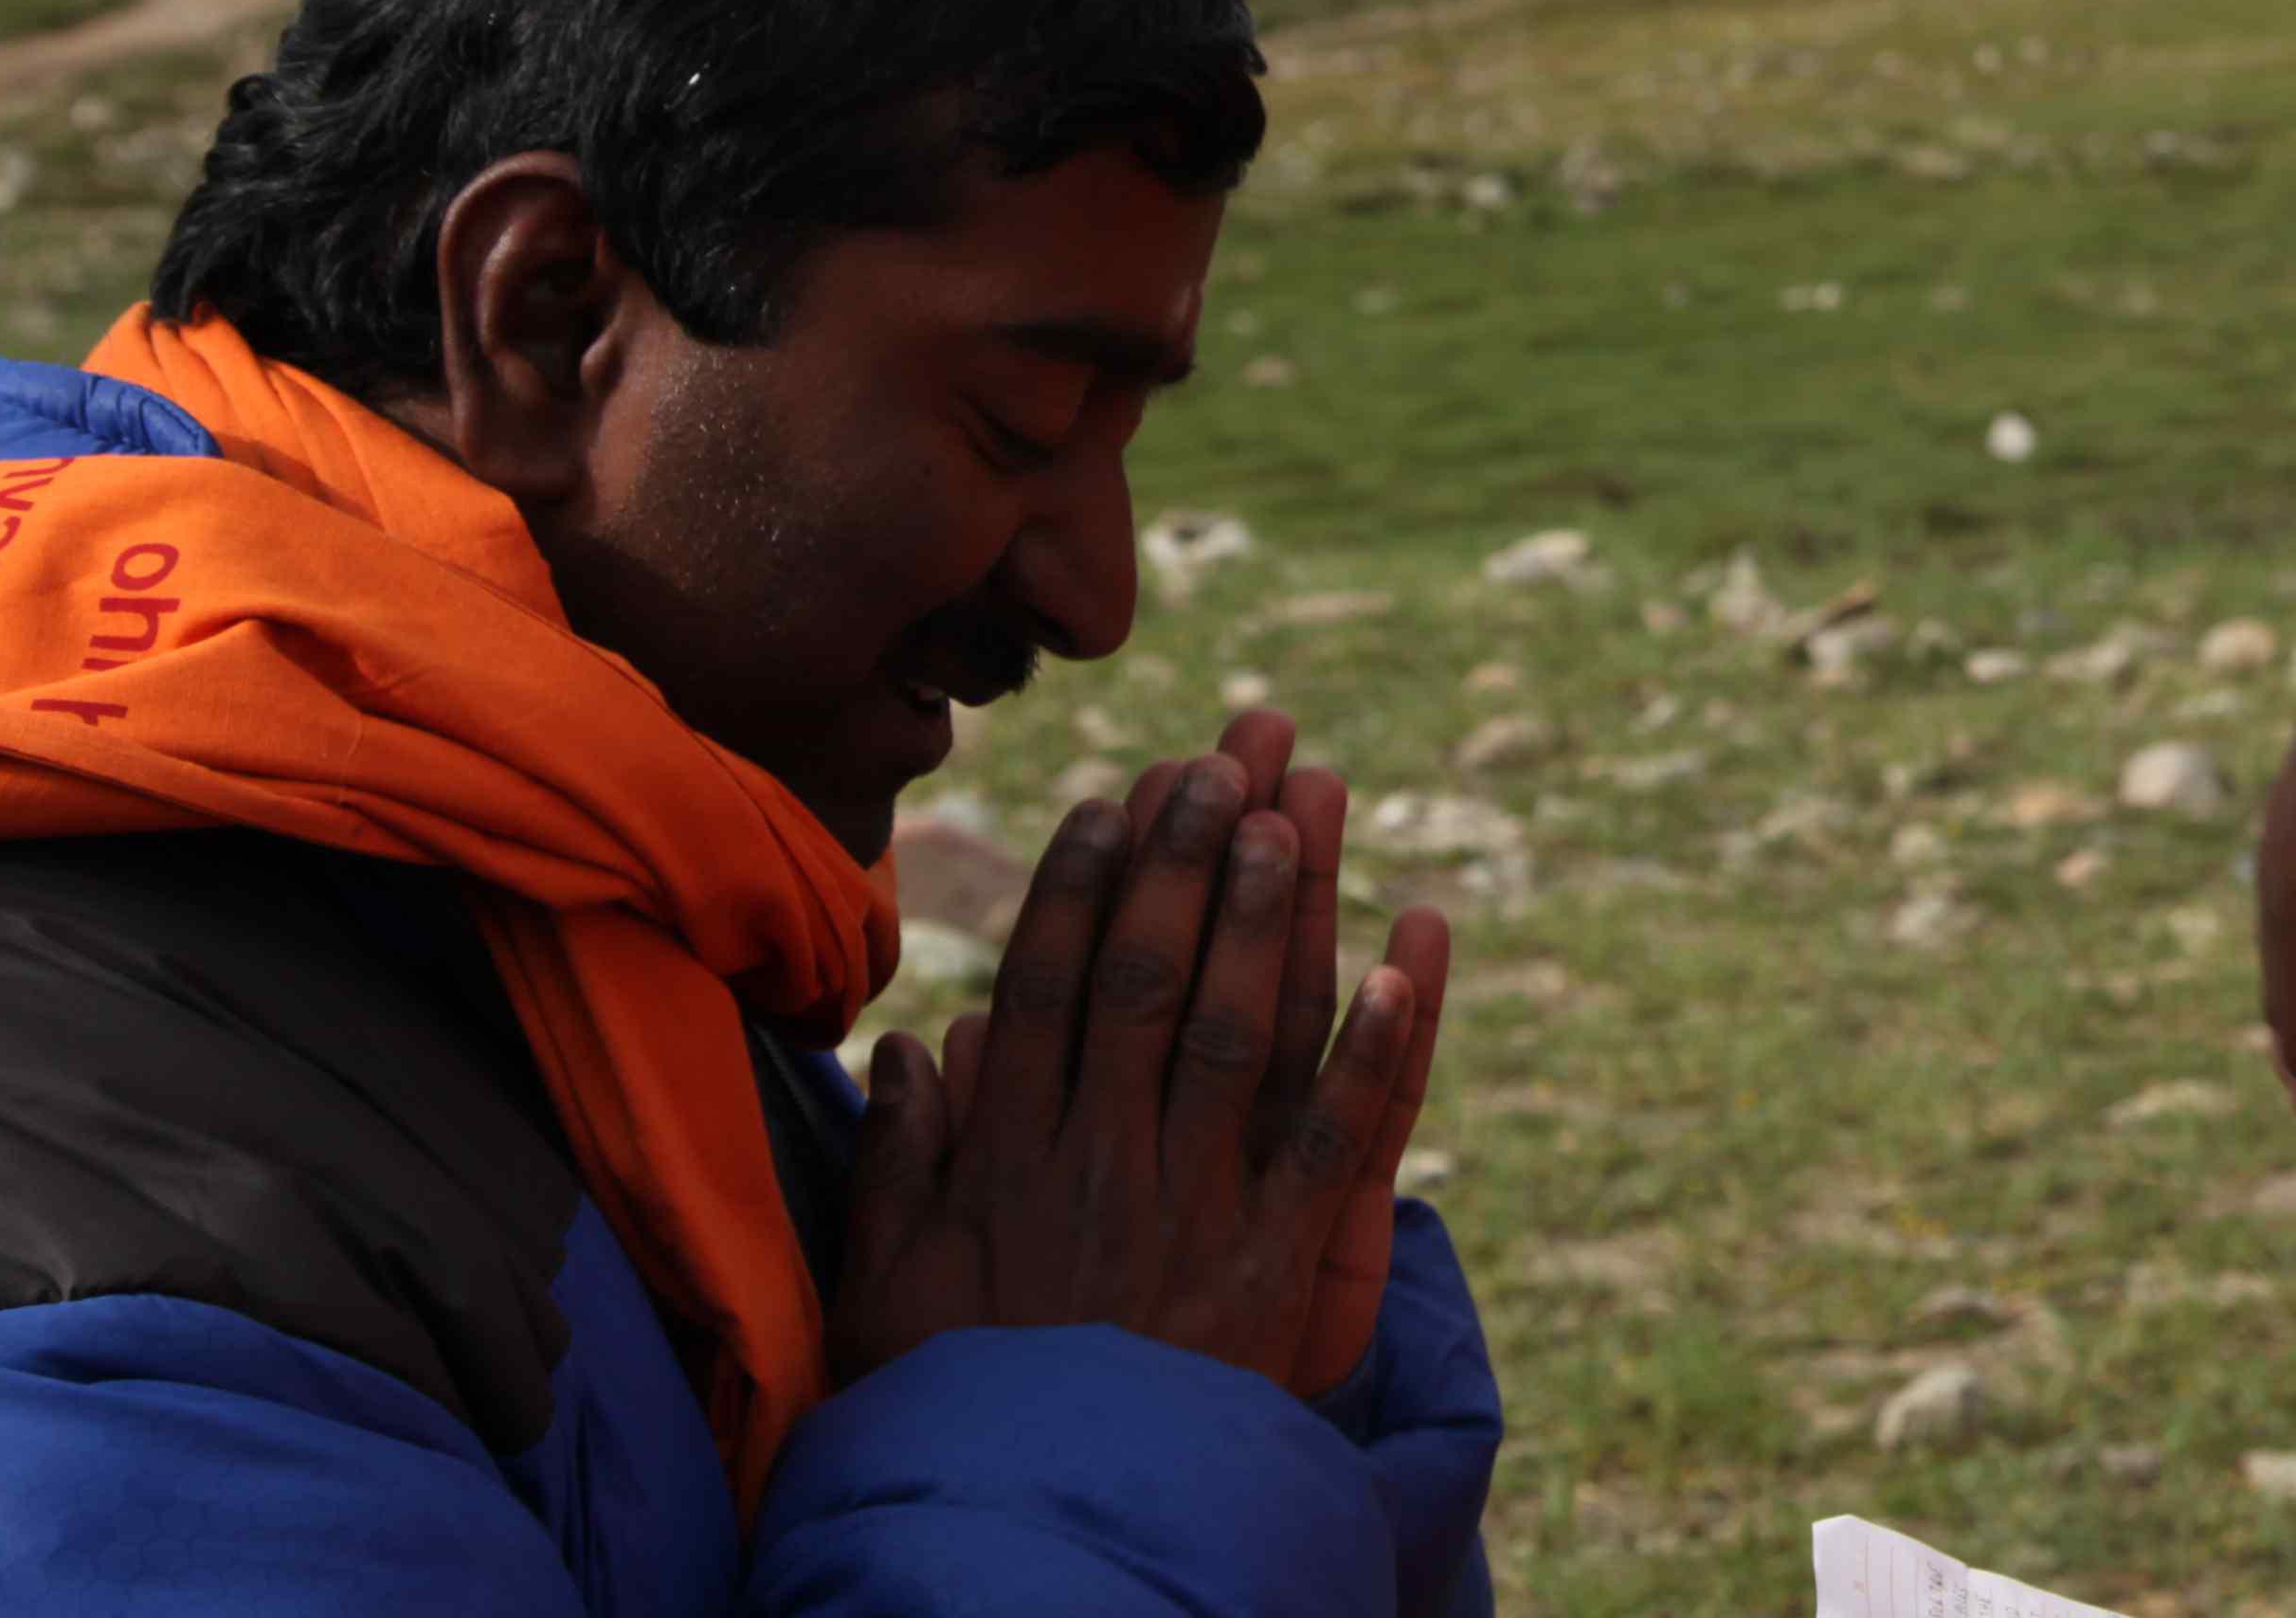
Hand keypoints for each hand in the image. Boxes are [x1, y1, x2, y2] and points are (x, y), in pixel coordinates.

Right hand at [831, 740, 1450, 1391]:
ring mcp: (1189, 1212)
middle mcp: (1100, 1164)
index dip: (1081, 884)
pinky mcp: (1272, 1274)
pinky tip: (1408, 968)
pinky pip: (1332, 1149)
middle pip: (1144, 980)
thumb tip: (917, 1042)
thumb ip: (901, 1164)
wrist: (1038, 1537)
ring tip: (1299, 812)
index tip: (1115, 797)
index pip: (1047, 987)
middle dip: (1185, 862)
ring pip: (1235, 1036)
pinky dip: (1374, 1056)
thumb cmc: (955, 1412)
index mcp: (1009, 1159)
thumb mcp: (887, 1293)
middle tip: (1224, 758)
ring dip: (1272, 920)